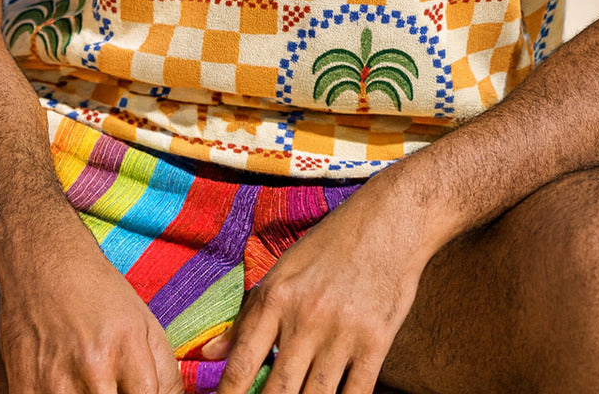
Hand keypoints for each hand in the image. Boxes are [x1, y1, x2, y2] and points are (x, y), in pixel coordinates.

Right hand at [0, 215, 182, 393]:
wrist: (44, 265)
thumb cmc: (99, 295)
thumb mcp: (144, 322)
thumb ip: (166, 371)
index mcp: (127, 346)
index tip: (138, 392)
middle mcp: (92, 365)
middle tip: (110, 386)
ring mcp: (54, 381)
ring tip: (85, 384)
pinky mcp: (23, 388)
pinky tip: (62, 386)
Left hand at [202, 178, 429, 393]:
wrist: (389, 222)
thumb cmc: (331, 244)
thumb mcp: (284, 270)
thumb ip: (247, 315)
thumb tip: (208, 354)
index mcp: (277, 298)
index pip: (241, 363)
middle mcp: (306, 318)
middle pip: (277, 392)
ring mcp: (342, 333)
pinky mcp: (376, 342)